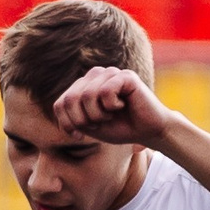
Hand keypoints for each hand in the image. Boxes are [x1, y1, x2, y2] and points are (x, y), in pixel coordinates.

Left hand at [51, 66, 175, 147]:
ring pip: (87, 95)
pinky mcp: (125, 76)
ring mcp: (110, 73)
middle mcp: (95, 75)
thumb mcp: (90, 126)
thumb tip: (62, 106)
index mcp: (84, 86)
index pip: (61, 103)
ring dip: (98, 114)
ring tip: (111, 115)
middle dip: (82, 120)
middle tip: (98, 125)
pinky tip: (123, 105)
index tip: (79, 135)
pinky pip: (105, 92)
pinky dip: (111, 106)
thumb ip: (73, 116)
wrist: (149, 131)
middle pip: (70, 99)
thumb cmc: (120, 128)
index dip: (67, 123)